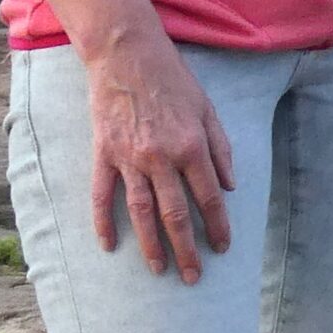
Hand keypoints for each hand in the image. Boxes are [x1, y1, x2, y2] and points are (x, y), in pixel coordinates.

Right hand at [84, 28, 235, 281]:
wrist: (127, 55)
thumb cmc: (173, 80)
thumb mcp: (208, 109)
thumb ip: (221, 150)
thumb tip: (230, 186)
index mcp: (191, 146)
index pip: (209, 198)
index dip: (218, 226)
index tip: (223, 247)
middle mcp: (161, 157)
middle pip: (176, 214)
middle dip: (187, 249)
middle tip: (194, 277)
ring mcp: (129, 158)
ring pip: (141, 212)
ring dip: (152, 245)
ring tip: (160, 270)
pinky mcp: (103, 154)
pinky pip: (102, 195)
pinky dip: (104, 222)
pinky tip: (109, 246)